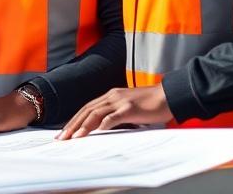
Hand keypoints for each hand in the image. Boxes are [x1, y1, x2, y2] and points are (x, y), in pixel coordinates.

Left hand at [57, 85, 172, 139]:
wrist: (169, 95)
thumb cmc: (151, 104)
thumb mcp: (129, 108)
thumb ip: (117, 115)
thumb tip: (105, 127)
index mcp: (110, 96)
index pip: (87, 108)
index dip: (74, 119)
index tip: (65, 131)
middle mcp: (112, 97)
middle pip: (86, 110)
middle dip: (72, 124)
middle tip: (62, 137)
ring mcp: (120, 102)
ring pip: (95, 113)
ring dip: (83, 126)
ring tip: (73, 138)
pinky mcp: (130, 108)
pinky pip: (113, 116)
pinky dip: (103, 124)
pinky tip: (96, 131)